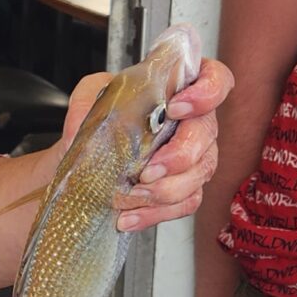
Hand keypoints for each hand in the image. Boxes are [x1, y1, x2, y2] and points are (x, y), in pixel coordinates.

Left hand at [52, 56, 230, 235]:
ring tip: (134, 195)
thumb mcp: (91, 96)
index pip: (215, 80)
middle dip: (179, 156)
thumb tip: (80, 130)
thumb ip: (87, 100)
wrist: (90, 155)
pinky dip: (156, 213)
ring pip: (200, 172)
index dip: (206, 93)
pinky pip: (185, 202)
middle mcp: (194, 121)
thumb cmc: (103, 118)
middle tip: (148, 170)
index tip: (176, 107)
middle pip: (206, 134)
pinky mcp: (187, 187)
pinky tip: (130, 215)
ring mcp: (195, 156)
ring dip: (168, 189)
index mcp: (180, 90)